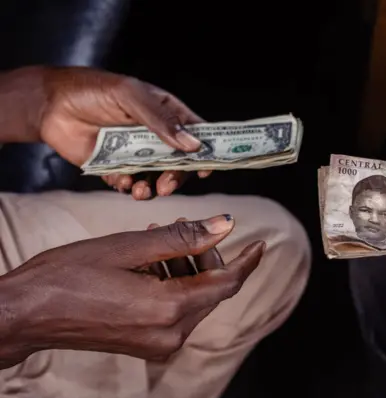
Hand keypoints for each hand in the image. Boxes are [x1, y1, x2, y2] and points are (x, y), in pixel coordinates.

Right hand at [0, 214, 263, 366]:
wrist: (27, 314)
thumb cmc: (69, 275)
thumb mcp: (129, 246)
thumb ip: (184, 238)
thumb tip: (226, 225)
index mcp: (169, 309)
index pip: (227, 283)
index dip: (247, 261)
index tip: (260, 244)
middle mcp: (171, 333)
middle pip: (211, 290)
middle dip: (205, 256)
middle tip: (182, 226)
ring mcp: (159, 343)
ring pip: (194, 298)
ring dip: (185, 267)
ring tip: (157, 239)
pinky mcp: (148, 344)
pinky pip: (176, 310)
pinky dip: (172, 283)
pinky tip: (151, 261)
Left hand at [39, 67, 211, 199]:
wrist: (50, 105)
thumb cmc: (92, 90)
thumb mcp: (131, 97)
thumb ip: (161, 121)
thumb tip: (193, 145)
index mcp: (166, 113)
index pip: (196, 134)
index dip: (206, 152)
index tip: (206, 170)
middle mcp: (155, 135)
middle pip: (179, 162)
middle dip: (176, 177)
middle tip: (166, 186)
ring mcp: (136, 152)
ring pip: (156, 177)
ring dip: (154, 188)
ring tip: (141, 191)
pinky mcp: (115, 168)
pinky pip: (129, 183)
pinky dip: (129, 188)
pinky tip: (122, 183)